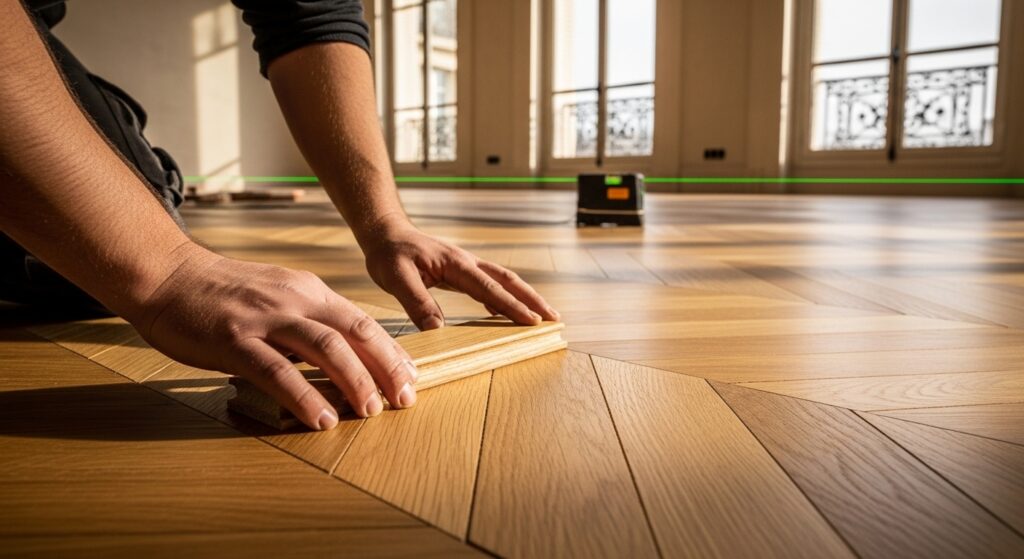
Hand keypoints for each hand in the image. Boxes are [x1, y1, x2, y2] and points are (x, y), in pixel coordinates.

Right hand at [130, 245, 417, 429]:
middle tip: (404, 399)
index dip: (390, 352)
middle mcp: (293, 300)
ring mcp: (264, 319)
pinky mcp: (234, 340)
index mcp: (307, 290)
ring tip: (371, 411)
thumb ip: (308, 319)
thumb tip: (341, 357)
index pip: (361, 322)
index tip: (411, 378)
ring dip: (354, 381)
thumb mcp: (276, 294)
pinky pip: (277, 371)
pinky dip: (304, 397)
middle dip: (385, 368)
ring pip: (324, 348)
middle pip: (354, 333)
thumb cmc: (222, 292)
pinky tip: (322, 418)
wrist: (166, 274)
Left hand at [361, 221, 559, 330]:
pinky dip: (503, 297)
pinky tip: (505, 312)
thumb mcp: (395, 278)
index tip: (534, 321)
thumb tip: (438, 330)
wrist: (385, 232)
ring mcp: (465, 266)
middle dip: (532, 299)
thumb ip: (417, 302)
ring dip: (523, 297)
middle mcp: (467, 262)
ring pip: (503, 280)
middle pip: (508, 280)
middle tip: (555, 318)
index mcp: (456, 264)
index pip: (490, 288)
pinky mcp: (460, 271)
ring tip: (542, 315)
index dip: (512, 306)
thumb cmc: (389, 253)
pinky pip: (489, 284)